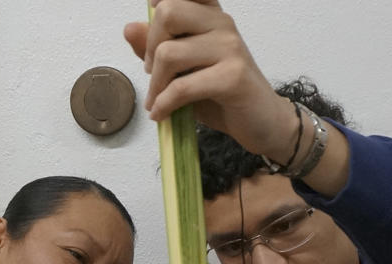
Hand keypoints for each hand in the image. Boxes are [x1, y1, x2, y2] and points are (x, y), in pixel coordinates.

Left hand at [124, 0, 294, 161]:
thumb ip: (155, 48)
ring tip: (158, 101)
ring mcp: (230, 47)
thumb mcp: (183, 70)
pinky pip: (183, 87)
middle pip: (167, 13)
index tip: (154, 33)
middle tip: (153, 74)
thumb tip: (129, 27)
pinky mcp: (233, 77)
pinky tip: (161, 114)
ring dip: (155, 85)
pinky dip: (164, 104)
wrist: (262, 123)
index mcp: (211, 15)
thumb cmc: (222, 95)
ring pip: (169, 54)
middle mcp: (222, 23)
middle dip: (150, 48)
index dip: (158, 2)